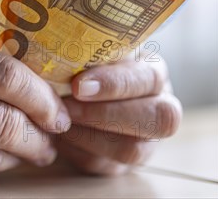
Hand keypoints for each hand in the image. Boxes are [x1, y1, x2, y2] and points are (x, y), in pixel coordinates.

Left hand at [55, 56, 181, 174]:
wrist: (74, 88)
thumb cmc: (82, 62)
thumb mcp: (88, 50)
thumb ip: (85, 53)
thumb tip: (57, 56)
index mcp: (153, 71)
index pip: (148, 78)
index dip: (115, 84)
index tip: (78, 85)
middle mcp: (160, 106)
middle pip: (156, 120)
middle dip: (106, 115)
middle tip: (68, 107)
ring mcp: (147, 139)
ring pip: (132, 150)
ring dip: (90, 137)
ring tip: (59, 122)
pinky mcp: (124, 163)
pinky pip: (106, 166)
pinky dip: (79, 152)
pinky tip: (59, 137)